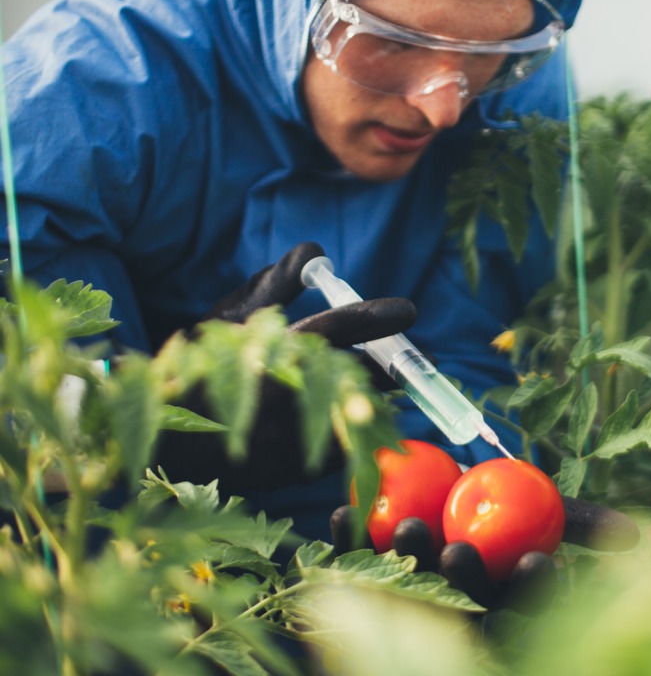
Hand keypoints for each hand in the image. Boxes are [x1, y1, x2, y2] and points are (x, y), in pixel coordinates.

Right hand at [152, 242, 415, 492]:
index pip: (337, 328)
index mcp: (269, 351)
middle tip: (413, 359)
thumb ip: (275, 287)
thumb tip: (314, 254)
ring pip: (358, 415)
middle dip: (390, 366)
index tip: (407, 310)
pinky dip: (349, 432)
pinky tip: (346, 421)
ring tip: (381, 389)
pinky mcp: (292, 472)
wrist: (162, 441)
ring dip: (374, 400)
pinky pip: (340, 449)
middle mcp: (285, 395)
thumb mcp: (229, 319)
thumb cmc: (201, 370)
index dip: (376, 317)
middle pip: (360, 376)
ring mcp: (290, 438)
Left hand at [329, 495, 639, 613]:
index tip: (534, 563)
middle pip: (462, 608)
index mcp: (507, 603)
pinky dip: (347, 543)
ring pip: (407, 592)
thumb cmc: (498, 511)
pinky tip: (345, 513)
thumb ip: (578, 523)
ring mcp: (410, 607)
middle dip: (463, 583)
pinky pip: (353, 572)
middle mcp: (460, 615)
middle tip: (457, 551)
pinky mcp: (360, 590)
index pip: (525, 607)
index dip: (531, 591)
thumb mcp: (542, 512)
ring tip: (407, 525)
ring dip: (406, 561)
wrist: (433, 496)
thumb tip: (635, 536)